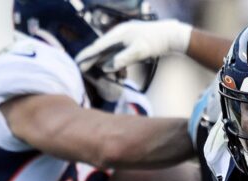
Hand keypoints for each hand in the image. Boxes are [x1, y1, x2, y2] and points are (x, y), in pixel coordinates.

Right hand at [76, 19, 191, 72]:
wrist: (171, 36)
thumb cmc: (155, 42)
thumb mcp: (139, 51)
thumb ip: (122, 59)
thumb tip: (106, 67)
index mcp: (118, 34)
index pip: (98, 46)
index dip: (87, 55)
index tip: (76, 62)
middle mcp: (119, 36)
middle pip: (102, 50)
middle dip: (92, 61)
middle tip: (81, 71)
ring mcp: (125, 40)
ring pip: (110, 55)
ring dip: (107, 66)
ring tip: (105, 78)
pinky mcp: (131, 46)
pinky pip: (119, 57)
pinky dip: (118, 66)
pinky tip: (120, 76)